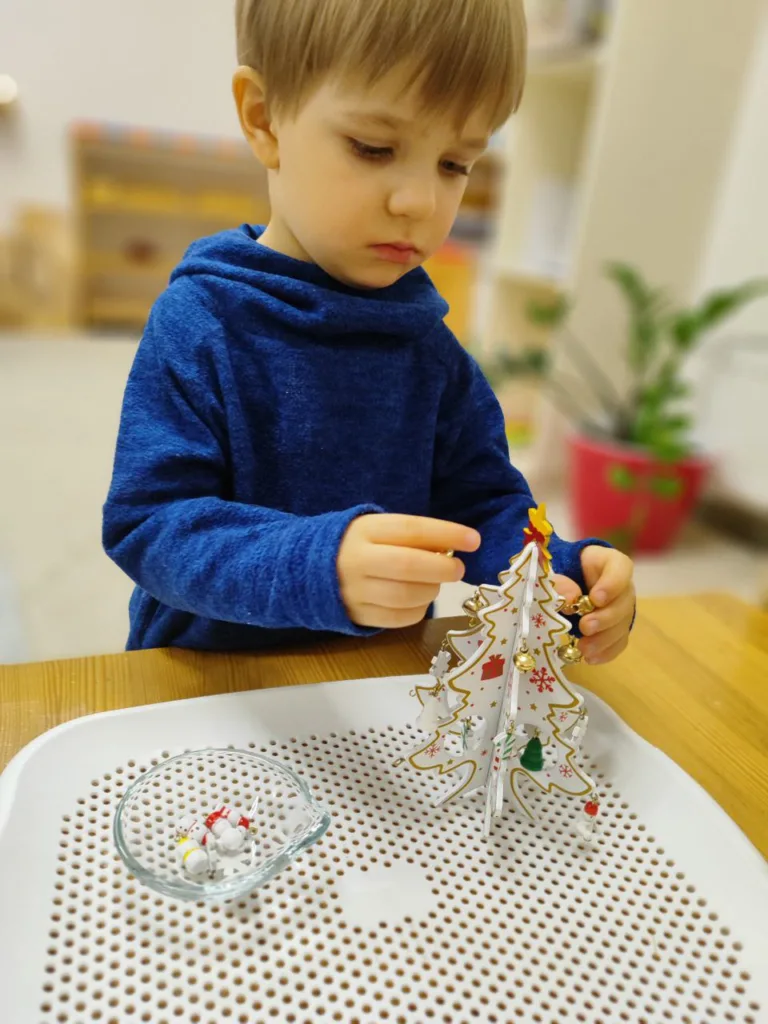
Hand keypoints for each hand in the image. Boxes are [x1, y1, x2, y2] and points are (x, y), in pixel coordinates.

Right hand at [338, 514, 480, 628]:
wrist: (309, 569)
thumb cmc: (358, 545)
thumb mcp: (379, 529)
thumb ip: (412, 537)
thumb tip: (453, 547)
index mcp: (364, 530)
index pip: (411, 530)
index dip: (446, 534)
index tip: (473, 540)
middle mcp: (356, 560)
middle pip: (408, 565)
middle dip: (442, 568)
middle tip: (458, 569)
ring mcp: (354, 591)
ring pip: (405, 595)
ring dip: (431, 590)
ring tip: (434, 583)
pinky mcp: (357, 615)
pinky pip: (397, 619)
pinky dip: (418, 610)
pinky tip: (420, 600)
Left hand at [551, 545, 634, 663]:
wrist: (556, 587)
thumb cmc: (555, 572)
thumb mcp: (552, 571)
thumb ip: (559, 581)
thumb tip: (569, 598)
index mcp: (606, 562)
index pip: (620, 567)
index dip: (612, 583)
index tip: (596, 598)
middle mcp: (619, 584)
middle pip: (624, 600)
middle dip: (606, 617)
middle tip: (585, 627)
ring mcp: (620, 607)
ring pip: (623, 623)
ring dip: (605, 639)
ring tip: (584, 649)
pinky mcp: (615, 627)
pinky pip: (619, 641)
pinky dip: (606, 651)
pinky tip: (592, 659)